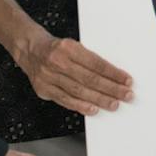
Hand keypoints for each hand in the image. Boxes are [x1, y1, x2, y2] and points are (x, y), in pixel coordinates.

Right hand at [14, 28, 133, 114]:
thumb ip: (89, 59)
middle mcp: (57, 61)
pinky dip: (80, 106)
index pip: (96, 63)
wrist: (29, 49)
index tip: (127, 80)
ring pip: (79, 91)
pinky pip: (65, 100)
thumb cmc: (56, 48)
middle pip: (89, 78)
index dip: (113, 73)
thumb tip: (112, 76)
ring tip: (114, 104)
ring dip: (99, 99)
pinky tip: (93, 109)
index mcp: (68, 47)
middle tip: (126, 95)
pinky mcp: (44, 89)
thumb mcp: (73, 45)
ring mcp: (49, 76)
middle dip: (111, 88)